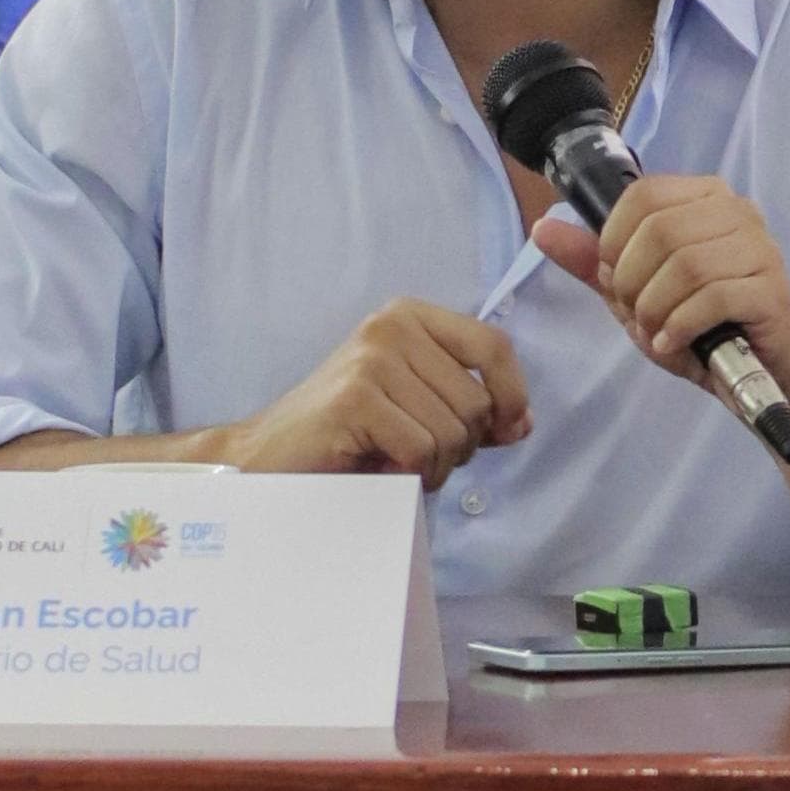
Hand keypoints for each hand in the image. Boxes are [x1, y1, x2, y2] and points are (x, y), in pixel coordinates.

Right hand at [215, 298, 529, 486]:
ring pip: (453, 430)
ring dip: (436, 465)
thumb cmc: (347, 435)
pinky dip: (413, 474)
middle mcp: (391, 326)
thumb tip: (523, 422)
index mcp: (410, 316)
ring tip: (397, 461)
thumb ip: (473, 409)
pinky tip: (382, 469)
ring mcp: (371, 359)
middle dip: (462, 445)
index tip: (506, 429)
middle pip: (477, 399)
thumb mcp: (417, 408)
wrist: (267, 457)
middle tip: (421, 454)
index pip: (493, 345)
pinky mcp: (354, 399)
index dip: (512, 394)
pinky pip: (422, 449)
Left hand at [532, 176, 789, 408]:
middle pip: (661, 229)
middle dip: (632, 281)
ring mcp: (762, 250)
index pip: (643, 195)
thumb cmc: (701, 329)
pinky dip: (680, 326)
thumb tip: (542, 228)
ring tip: (657, 331)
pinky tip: (675, 343)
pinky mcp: (773, 291)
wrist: (762, 377)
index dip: (614, 241)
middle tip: (637, 314)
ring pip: (686, 264)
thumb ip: (594, 263)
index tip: (616, 280)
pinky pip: (713, 297)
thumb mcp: (637, 294)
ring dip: (656, 308)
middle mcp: (739, 212)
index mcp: (706, 199)